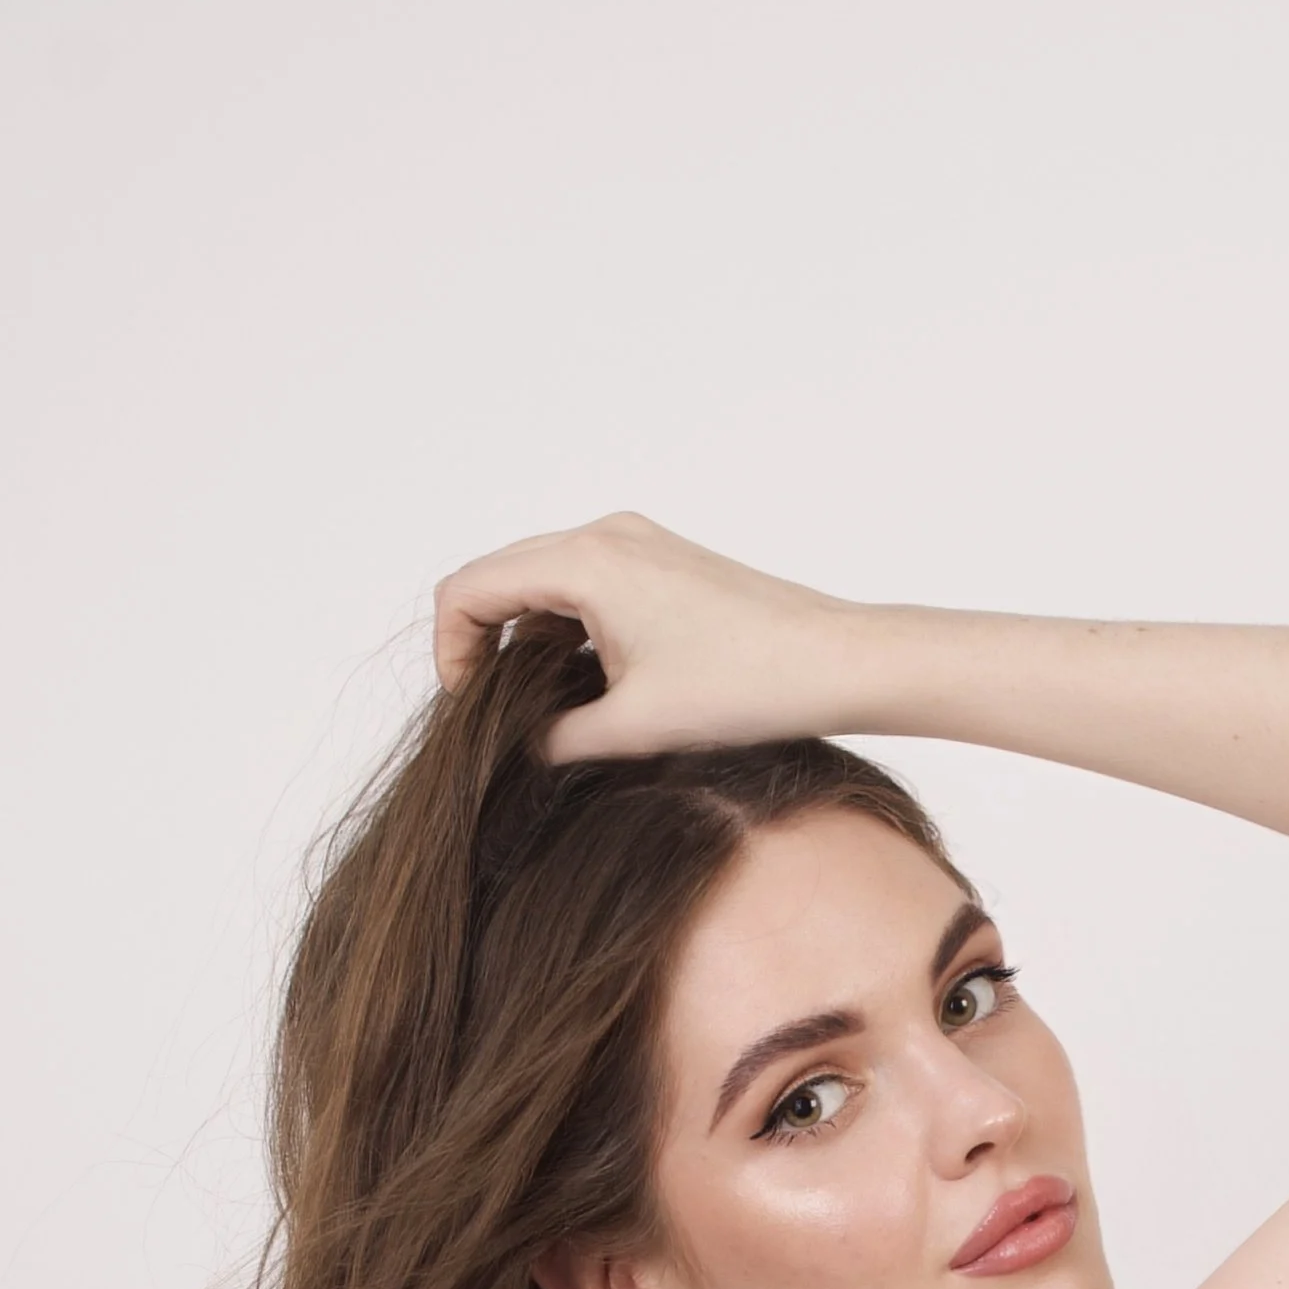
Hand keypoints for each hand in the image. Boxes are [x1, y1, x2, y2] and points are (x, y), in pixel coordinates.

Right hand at [430, 511, 871, 761]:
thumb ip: (557, 738)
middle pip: (501, 578)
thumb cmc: (749, 686)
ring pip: (544, 582)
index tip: (468, 709)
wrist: (837, 663)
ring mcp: (637, 544)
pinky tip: (589, 686)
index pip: (471, 589)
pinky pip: (587, 587)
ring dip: (527, 638)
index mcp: (586, 560)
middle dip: (482, 644)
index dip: (450, 651)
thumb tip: (521, 752)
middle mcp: (605, 535)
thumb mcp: (634, 728)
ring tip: (542, 707)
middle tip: (491, 714)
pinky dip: (569, 630)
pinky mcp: (663, 564)